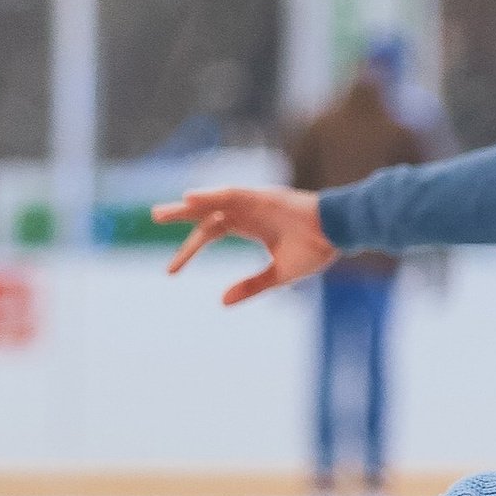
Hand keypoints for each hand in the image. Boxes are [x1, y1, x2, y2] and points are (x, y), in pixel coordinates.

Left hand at [154, 185, 334, 305]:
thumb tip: (221, 302)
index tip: (170, 271)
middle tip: (155, 217)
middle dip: (181, 215)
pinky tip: (191, 198)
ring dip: (189, 205)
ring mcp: (255, 202)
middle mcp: (248, 212)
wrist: (340, 234)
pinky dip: (212, 195)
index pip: (211, 235)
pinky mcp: (264, 196)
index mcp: (250, 227)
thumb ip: (250, 286)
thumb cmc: (316, 250)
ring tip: (164, 212)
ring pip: (215, 201)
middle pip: (207, 212)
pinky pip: (233, 194)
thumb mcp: (277, 275)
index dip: (189, 251)